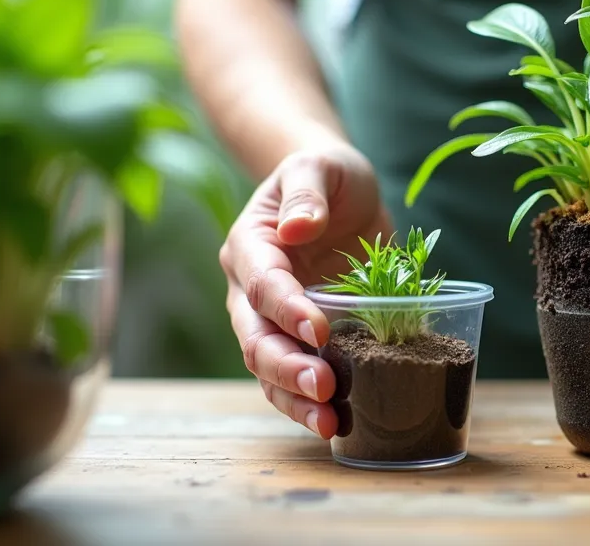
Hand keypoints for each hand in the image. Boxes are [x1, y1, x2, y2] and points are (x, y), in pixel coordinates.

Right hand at [220, 146, 391, 437]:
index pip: (261, 284)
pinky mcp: (300, 338)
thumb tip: (299, 226)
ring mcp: (273, 319)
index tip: (320, 331)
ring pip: (268, 370)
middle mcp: (250, 289)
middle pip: (255, 339)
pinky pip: (295, 378)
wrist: (339, 192)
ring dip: (295, 399)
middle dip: (287, 368)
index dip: (287, 310)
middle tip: (326, 387)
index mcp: (250, 246)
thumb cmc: (327, 174)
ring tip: (330, 423)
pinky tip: (337, 423)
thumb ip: (306, 191)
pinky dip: (310, 403)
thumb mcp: (319, 166)